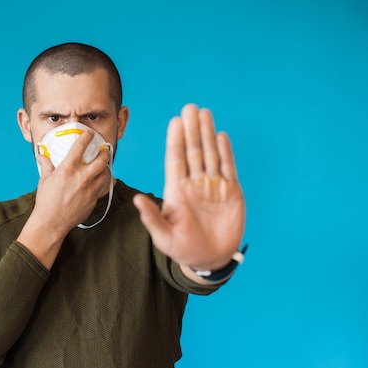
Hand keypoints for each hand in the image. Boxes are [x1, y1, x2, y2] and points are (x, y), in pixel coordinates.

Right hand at [17, 130, 110, 268]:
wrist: (51, 223)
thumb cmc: (46, 201)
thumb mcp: (44, 180)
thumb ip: (46, 165)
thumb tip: (42, 156)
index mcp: (67, 170)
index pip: (80, 147)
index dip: (86, 137)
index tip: (89, 134)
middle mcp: (81, 178)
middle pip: (100, 160)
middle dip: (104, 153)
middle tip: (104, 151)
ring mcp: (89, 190)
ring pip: (105, 174)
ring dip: (105, 168)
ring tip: (103, 166)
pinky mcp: (93, 200)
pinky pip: (101, 188)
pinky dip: (101, 182)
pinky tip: (99, 181)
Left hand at [133, 104, 244, 271]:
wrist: (209, 258)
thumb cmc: (182, 249)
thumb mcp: (163, 236)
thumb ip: (152, 218)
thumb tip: (136, 201)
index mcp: (176, 191)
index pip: (176, 160)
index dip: (175, 141)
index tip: (175, 122)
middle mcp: (194, 184)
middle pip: (192, 152)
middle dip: (191, 130)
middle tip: (190, 108)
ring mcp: (213, 186)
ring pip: (209, 155)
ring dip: (207, 134)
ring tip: (204, 113)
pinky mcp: (230, 192)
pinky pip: (228, 168)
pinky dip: (225, 153)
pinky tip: (220, 137)